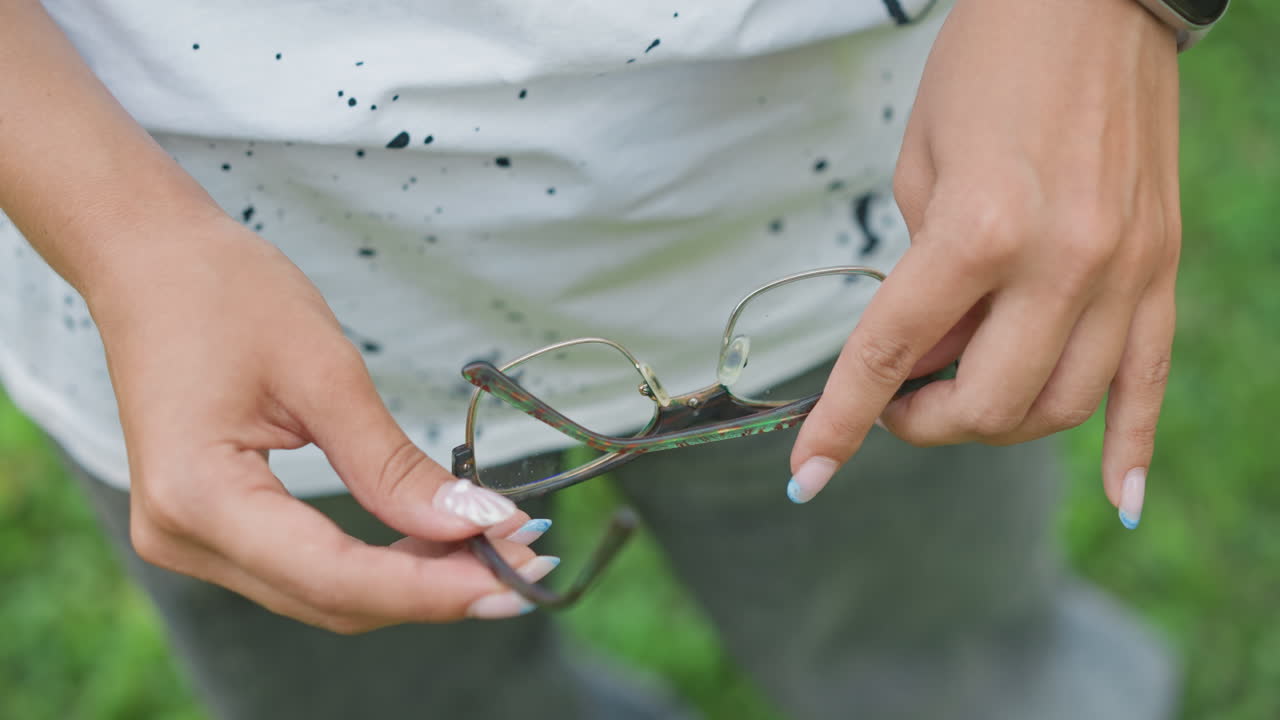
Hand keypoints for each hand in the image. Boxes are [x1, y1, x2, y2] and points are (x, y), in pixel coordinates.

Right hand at [89, 211, 554, 629]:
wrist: (149, 263)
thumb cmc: (227, 295)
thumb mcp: (324, 371)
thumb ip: (392, 464)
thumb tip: (477, 525)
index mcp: (199, 497)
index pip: (335, 575)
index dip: (433, 587)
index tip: (517, 579)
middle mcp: (182, 537)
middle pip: (332, 599)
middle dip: (436, 590)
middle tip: (527, 560)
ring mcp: (189, 540)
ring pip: (323, 595)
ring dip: (413, 582)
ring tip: (498, 551)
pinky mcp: (209, 529)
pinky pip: (306, 569)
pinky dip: (377, 564)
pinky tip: (438, 542)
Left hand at [789, 0, 1180, 529]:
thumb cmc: (985, 69)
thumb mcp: (921, 169)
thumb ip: (922, 277)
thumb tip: (929, 358)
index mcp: (979, 229)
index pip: (892, 354)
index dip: (840, 424)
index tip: (805, 475)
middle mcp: (1061, 262)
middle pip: (988, 404)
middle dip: (925, 421)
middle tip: (897, 398)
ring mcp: (1124, 269)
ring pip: (1062, 406)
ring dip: (997, 422)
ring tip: (962, 388)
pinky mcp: (1163, 264)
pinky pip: (1151, 379)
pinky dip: (1132, 446)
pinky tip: (1121, 499)